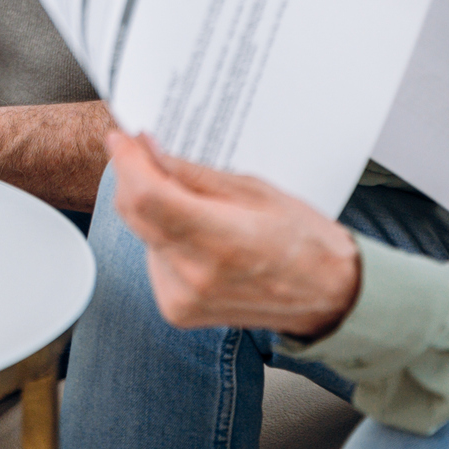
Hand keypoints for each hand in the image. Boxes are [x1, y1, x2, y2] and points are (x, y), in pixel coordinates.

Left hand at [106, 131, 359, 339]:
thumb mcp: (254, 189)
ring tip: (188, 200)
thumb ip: (193, 173)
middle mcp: (195, 275)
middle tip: (147, 153)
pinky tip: (193, 233)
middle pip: (134, 213)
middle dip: (134, 177)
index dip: (127, 161)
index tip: (122, 138)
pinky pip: (152, 258)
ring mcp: (183, 298)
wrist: (326, 294)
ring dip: (150, 208)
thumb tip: (149, 149)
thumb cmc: (301, 238)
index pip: (146, 196)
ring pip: (141, 234)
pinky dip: (162, 237)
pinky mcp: (176, 310)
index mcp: (221, 240)